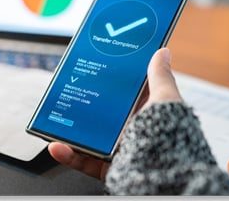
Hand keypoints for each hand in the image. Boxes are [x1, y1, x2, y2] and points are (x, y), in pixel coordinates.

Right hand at [48, 48, 181, 179]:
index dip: (109, 79)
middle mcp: (131, 130)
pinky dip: (68, 154)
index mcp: (145, 112)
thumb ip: (160, 77)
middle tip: (67, 87)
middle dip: (82, 101)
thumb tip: (162, 51)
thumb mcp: (166, 100)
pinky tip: (57, 145)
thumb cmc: (172, 137)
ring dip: (69, 127)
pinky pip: (83, 160)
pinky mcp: (107, 168)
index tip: (94, 67)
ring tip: (55, 116)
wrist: (167, 177)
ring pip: (87, 136)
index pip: (124, 92)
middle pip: (100, 112)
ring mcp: (117, 149)